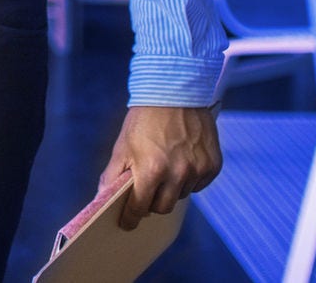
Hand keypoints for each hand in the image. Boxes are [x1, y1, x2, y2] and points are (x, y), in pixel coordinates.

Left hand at [101, 104, 221, 229]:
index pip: (139, 208)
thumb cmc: (144, 120)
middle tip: (145, 191)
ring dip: (171, 189)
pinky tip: (181, 161)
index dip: (130, 217)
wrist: (175, 92)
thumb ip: (113, 175)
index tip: (127, 223)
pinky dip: (189, 179)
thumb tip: (102, 198)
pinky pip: (199, 185)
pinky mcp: (213, 165)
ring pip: (181, 196)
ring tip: (164, 166)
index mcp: (151, 170)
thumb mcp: (123, 146)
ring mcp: (198, 170)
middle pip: (162, 208)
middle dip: (151, 203)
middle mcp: (178, 174)